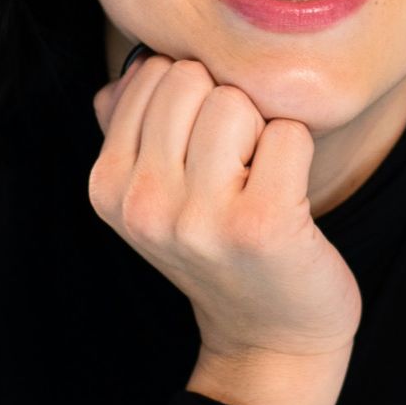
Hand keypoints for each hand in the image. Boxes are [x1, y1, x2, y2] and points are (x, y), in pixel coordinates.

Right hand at [90, 51, 362, 362]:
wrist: (270, 337)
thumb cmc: (221, 248)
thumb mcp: (156, 194)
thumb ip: (133, 126)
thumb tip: (131, 68)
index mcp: (107, 186)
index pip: (151, 73)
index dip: (192, 99)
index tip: (201, 154)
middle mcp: (142, 203)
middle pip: (191, 78)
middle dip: (224, 108)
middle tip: (234, 169)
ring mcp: (199, 218)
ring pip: (236, 100)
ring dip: (260, 132)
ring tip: (256, 184)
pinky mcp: (261, 225)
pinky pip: (288, 133)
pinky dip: (298, 154)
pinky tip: (287, 200)